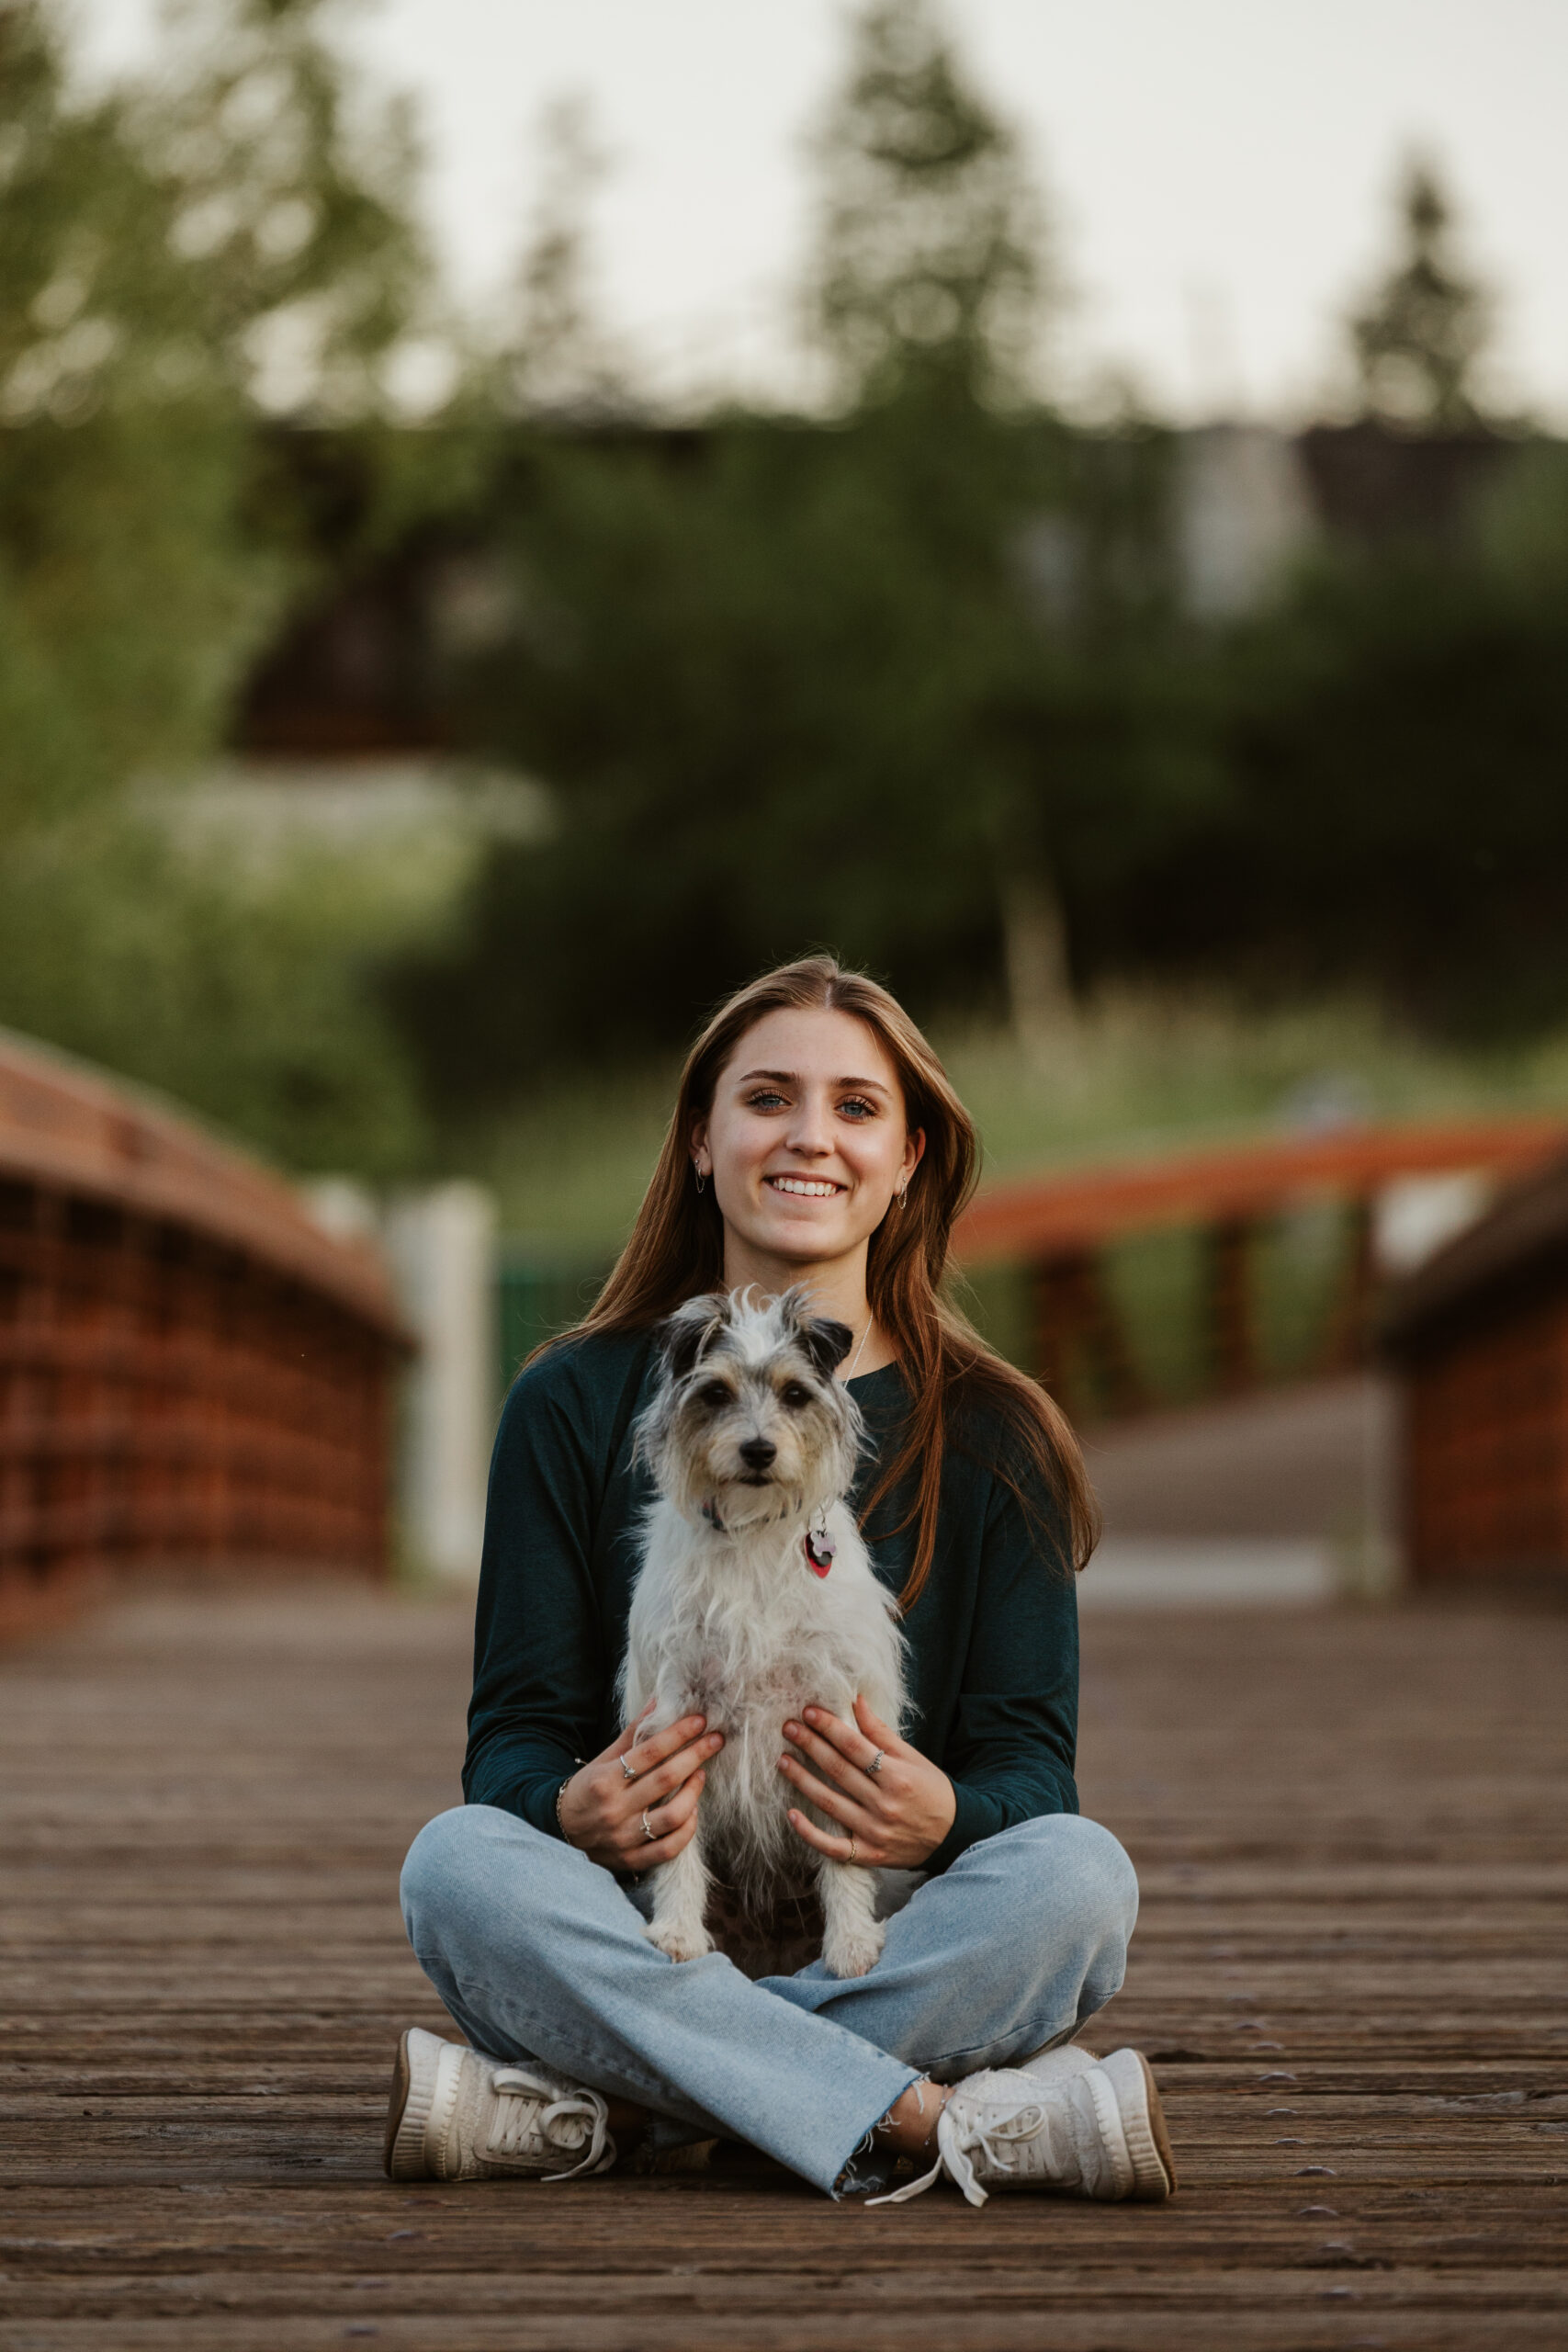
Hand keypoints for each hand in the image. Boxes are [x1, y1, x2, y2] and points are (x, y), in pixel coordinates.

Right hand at [557, 1705, 723, 1875]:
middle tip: (716, 1740)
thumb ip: (632, 1734)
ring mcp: (624, 1837)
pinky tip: (693, 1811)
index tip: (700, 1721)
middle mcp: (615, 1809)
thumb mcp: (602, 1760)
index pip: (649, 1753)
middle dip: (695, 1756)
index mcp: (605, 1780)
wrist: (559, 1832)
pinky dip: (686, 1830)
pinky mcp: (631, 1859)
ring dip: (694, 1793)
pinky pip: (669, 1848)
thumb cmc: (587, 1789)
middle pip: (664, 1780)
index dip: (677, 1734)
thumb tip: (658, 1701)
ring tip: (701, 1775)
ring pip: (671, 1816)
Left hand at [779, 1695, 955, 1870]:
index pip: (855, 1746)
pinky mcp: (869, 1855)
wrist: (955, 1837)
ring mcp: (874, 1832)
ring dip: (802, 1780)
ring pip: (830, 1804)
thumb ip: (882, 1733)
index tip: (808, 1711)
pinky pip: (833, 1847)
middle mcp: (884, 1804)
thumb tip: (856, 1702)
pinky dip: (810, 1833)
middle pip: (838, 1770)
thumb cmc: (933, 1792)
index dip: (830, 1727)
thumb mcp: (914, 1758)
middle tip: (788, 1727)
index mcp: (898, 1776)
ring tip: (782, 1761)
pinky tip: (791, 1815)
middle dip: (810, 1746)